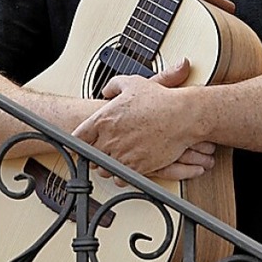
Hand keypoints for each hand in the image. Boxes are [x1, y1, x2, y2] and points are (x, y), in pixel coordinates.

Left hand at [73, 59, 209, 180]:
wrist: (183, 116)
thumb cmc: (160, 100)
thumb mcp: (132, 83)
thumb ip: (113, 86)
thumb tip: (106, 90)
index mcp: (104, 119)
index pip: (79, 136)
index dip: (78, 141)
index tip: (80, 143)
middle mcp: (110, 138)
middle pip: (89, 155)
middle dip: (92, 154)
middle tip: (98, 152)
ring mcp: (123, 154)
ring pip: (104, 169)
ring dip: (106, 166)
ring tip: (112, 160)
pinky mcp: (137, 167)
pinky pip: (120, 178)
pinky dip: (120, 175)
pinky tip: (125, 168)